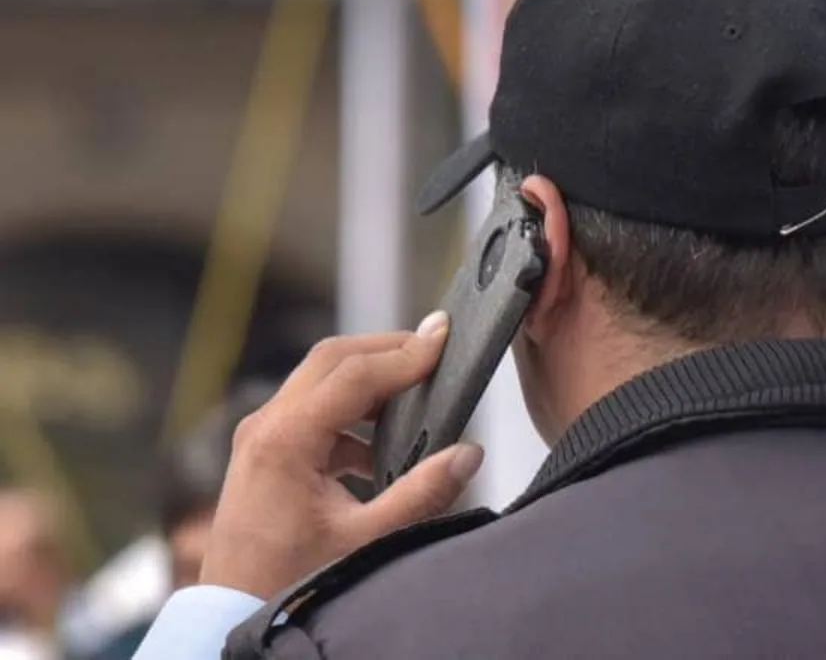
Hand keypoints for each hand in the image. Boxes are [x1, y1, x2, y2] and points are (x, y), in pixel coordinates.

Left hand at [199, 312, 483, 598]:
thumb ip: (421, 494)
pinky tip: (383, 440)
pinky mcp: (266, 451)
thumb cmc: (285, 582)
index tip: (443, 337)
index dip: (405, 354)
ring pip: (321, 379)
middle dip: (387, 348)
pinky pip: (314, 410)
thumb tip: (467, 454)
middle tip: (434, 346)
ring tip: (416, 387)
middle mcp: (266, 426)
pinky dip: (353, 410)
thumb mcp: (365, 541)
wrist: (232, 613)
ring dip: (370, 377)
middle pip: (332, 359)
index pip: (354, 374)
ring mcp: (261, 436)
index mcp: (285, 440)